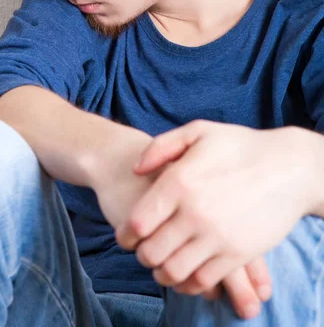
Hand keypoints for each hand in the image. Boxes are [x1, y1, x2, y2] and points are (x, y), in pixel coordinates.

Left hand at [89, 125, 271, 319]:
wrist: (288, 167)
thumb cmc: (240, 146)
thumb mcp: (199, 131)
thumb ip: (161, 146)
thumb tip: (136, 168)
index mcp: (180, 182)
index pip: (138, 224)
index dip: (126, 234)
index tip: (127, 235)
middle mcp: (195, 212)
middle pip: (152, 253)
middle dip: (142, 255)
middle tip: (145, 250)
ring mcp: (217, 236)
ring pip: (174, 272)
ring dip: (162, 272)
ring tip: (163, 264)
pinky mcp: (238, 254)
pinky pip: (203, 281)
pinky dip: (189, 283)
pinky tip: (188, 271)